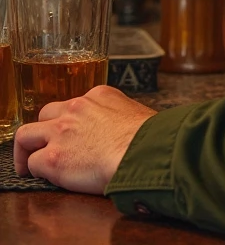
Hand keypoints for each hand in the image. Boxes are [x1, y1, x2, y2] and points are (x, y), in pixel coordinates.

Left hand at [14, 84, 155, 193]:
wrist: (144, 152)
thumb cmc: (150, 137)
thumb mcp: (137, 113)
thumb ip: (122, 117)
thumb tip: (126, 130)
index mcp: (99, 95)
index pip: (75, 105)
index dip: (72, 121)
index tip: (74, 134)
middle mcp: (76, 108)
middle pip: (46, 114)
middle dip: (45, 130)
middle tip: (48, 146)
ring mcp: (61, 131)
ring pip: (27, 134)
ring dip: (27, 149)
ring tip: (29, 163)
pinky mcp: (53, 158)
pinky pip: (32, 163)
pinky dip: (35, 171)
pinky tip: (43, 177)